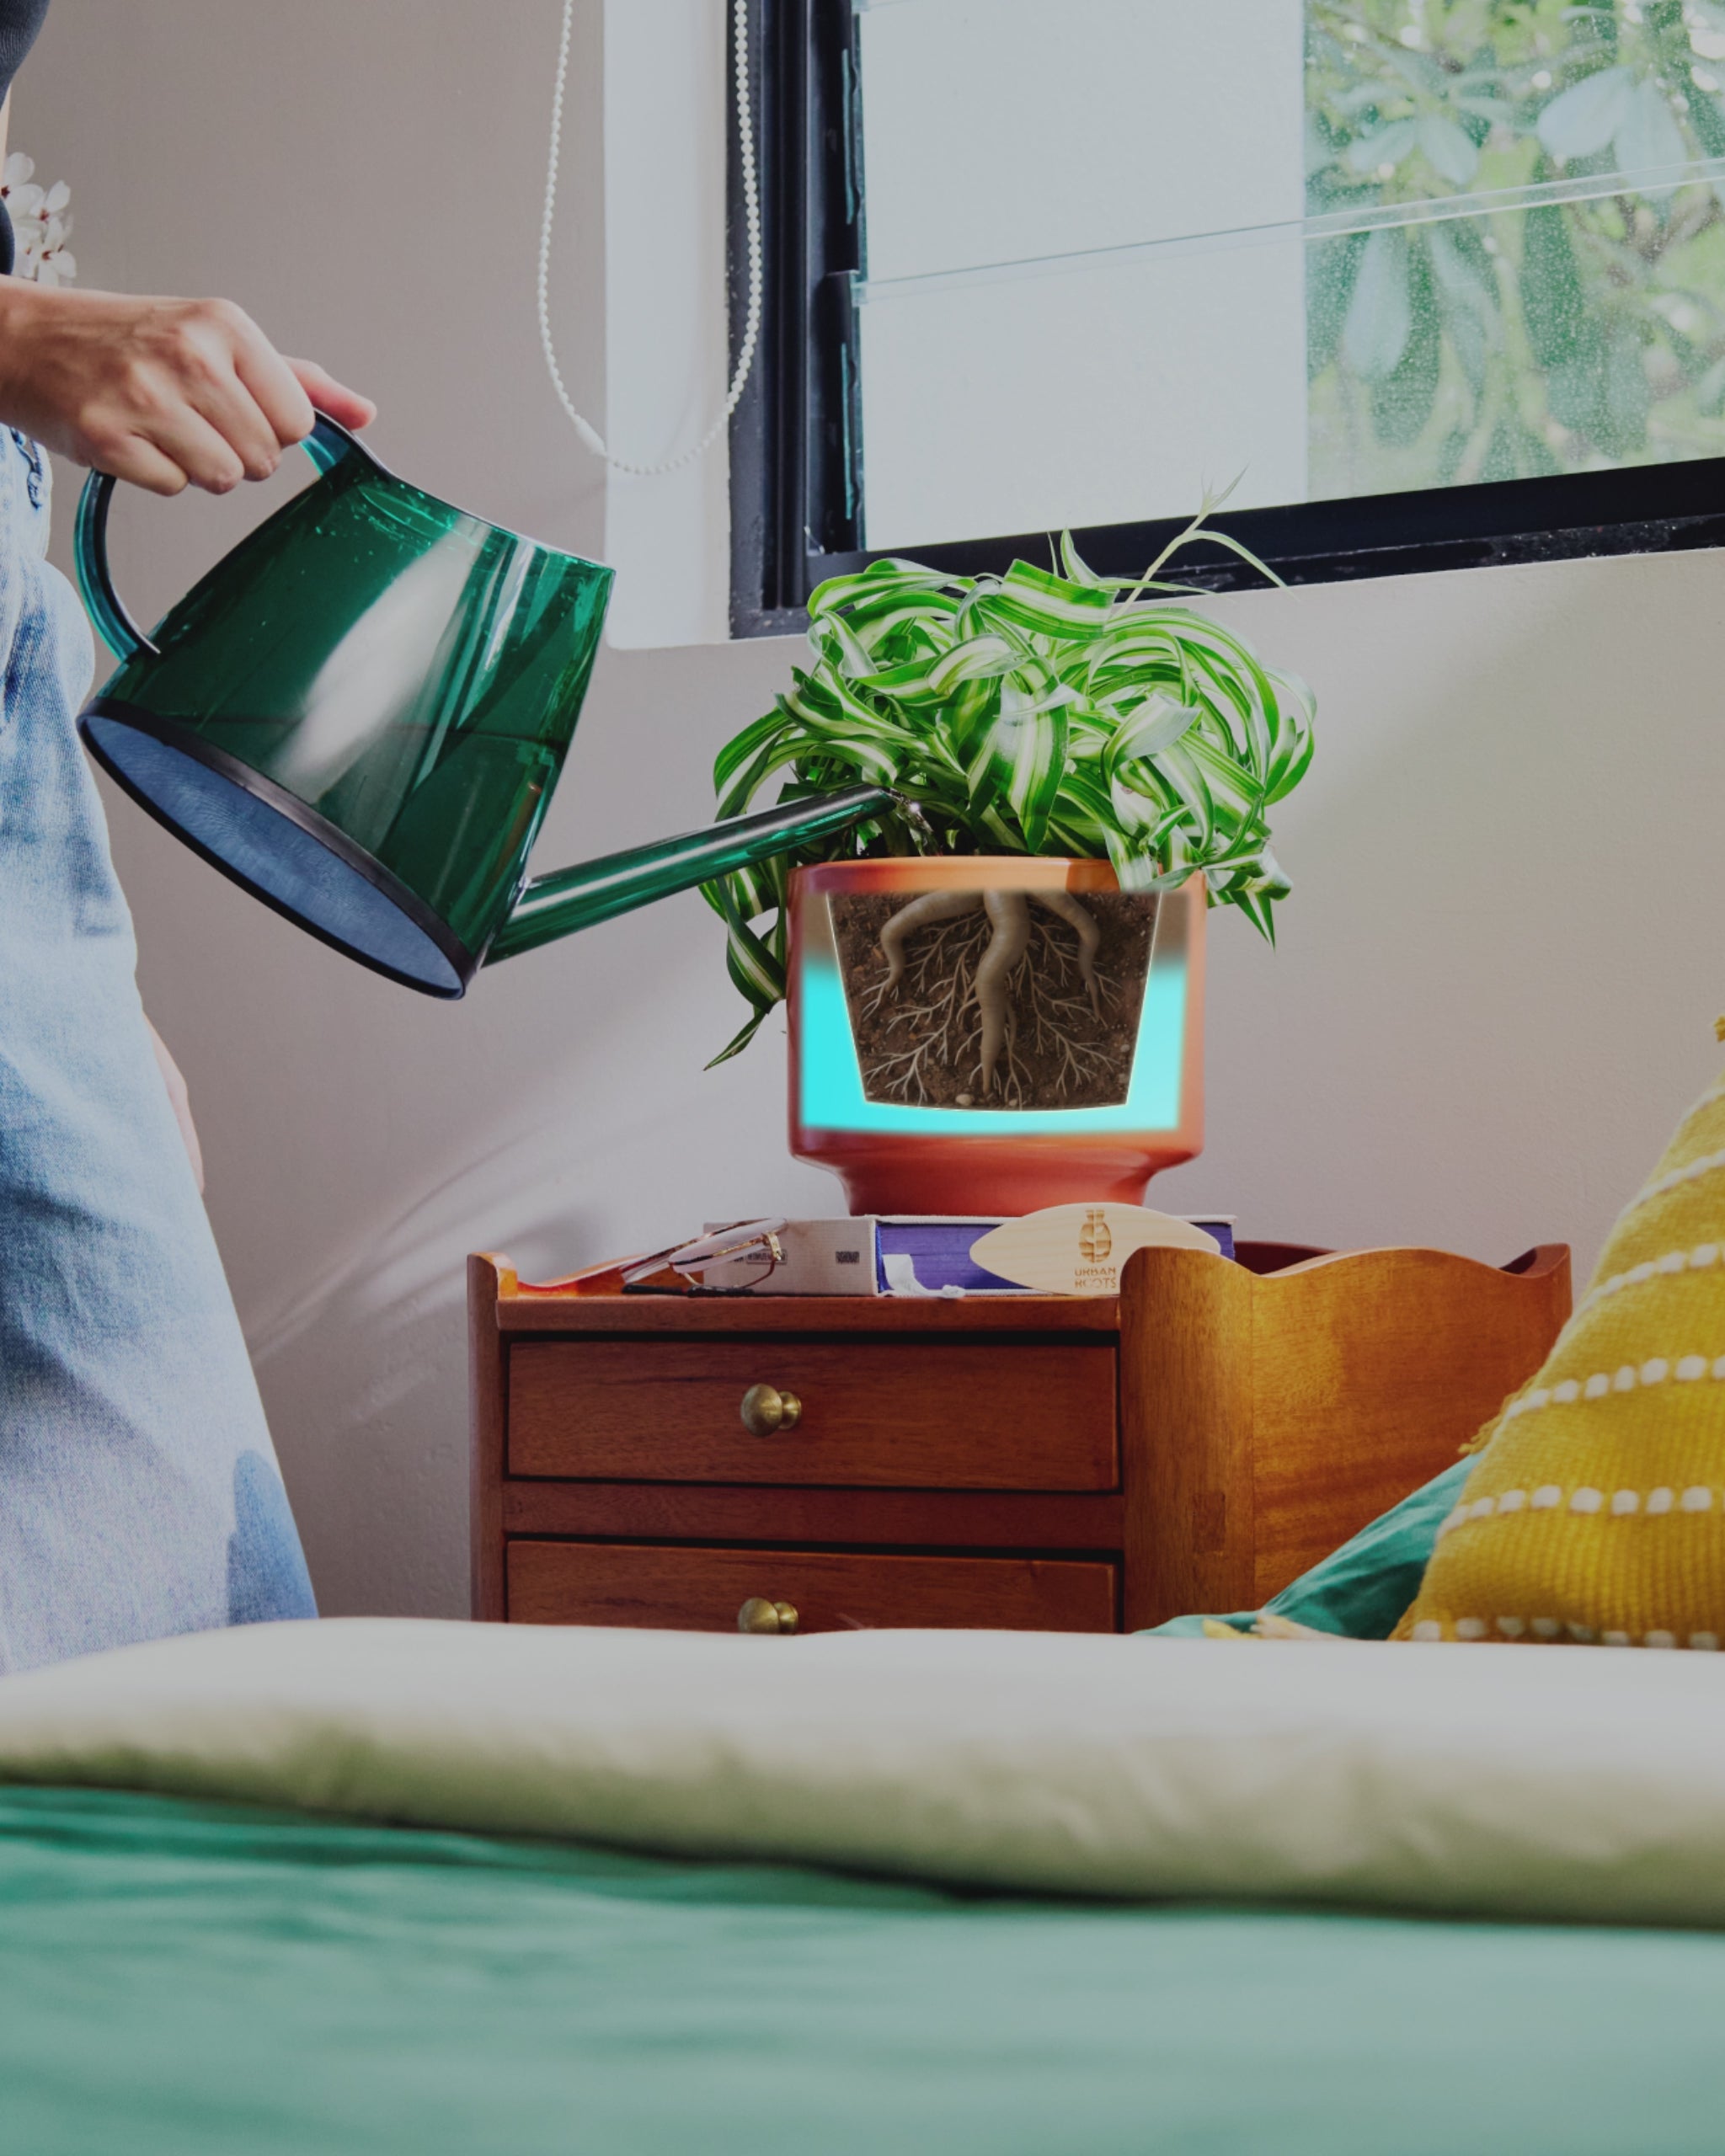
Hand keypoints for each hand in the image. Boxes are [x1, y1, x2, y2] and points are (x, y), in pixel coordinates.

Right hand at [0, 281, 375, 495]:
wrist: (30, 340)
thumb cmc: (129, 341)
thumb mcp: (219, 341)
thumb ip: (297, 380)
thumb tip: (364, 414)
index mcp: (223, 325)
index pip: (298, 421)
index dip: (270, 427)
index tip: (233, 406)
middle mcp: (187, 355)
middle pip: (265, 458)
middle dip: (234, 450)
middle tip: (190, 417)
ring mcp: (144, 397)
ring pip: (223, 479)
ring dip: (198, 466)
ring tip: (163, 427)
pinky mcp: (109, 439)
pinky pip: (173, 488)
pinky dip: (156, 474)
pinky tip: (132, 438)